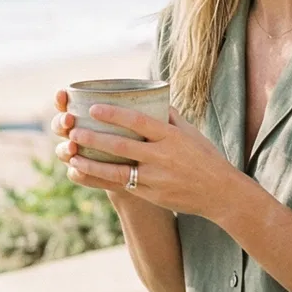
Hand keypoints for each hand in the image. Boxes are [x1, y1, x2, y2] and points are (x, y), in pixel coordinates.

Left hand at [51, 90, 243, 219]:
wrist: (220, 193)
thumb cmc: (205, 157)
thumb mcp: (191, 132)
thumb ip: (168, 116)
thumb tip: (151, 96)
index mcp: (171, 136)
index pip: (139, 122)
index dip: (115, 114)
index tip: (94, 108)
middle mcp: (162, 156)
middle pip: (122, 146)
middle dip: (95, 138)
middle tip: (73, 131)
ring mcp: (156, 178)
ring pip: (117, 171)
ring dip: (91, 163)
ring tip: (71, 156)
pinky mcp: (152, 195)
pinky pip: (122, 186)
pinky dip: (100, 180)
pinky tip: (82, 174)